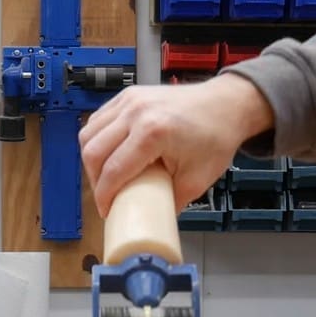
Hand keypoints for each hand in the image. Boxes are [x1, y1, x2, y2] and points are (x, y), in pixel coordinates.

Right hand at [79, 73, 273, 217]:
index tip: (106, 210)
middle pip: (93, 151)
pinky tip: (107, 153)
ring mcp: (129, 100)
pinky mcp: (128, 95)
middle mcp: (135, 112)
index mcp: (153, 132)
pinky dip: (96, 139)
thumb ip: (171, 203)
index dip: (104, 196)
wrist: (226, 104)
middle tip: (106, 195)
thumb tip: (152, 221)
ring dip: (92, 159)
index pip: (113, 170)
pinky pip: (98, 119)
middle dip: (94, 180)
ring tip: (105, 176)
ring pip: (89, 133)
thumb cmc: (216, 137)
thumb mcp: (197, 180)